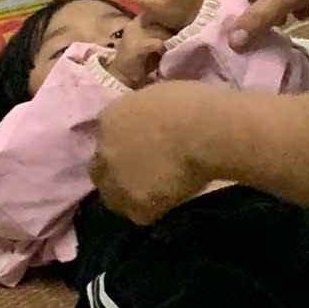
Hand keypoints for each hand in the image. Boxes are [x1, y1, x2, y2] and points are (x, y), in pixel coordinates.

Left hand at [91, 82, 219, 222]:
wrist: (207, 131)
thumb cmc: (194, 103)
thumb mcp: (159, 94)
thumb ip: (144, 112)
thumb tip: (150, 120)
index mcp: (110, 118)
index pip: (105, 137)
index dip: (123, 144)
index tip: (142, 147)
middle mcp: (104, 151)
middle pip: (100, 170)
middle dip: (117, 172)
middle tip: (146, 172)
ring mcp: (117, 181)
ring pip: (115, 197)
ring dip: (131, 194)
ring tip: (160, 190)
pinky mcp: (137, 205)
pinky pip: (142, 213)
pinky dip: (157, 208)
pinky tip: (174, 198)